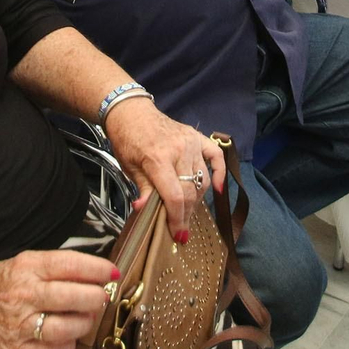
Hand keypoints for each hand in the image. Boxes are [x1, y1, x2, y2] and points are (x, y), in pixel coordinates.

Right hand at [0, 250, 117, 348]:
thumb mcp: (21, 262)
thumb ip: (54, 267)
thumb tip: (92, 273)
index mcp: (27, 268)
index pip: (70, 265)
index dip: (97, 269)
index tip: (111, 272)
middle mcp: (25, 295)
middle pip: (73, 296)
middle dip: (95, 297)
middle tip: (100, 297)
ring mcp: (21, 325)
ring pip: (67, 327)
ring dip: (84, 323)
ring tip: (85, 317)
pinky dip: (67, 345)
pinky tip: (66, 336)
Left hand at [103, 96, 226, 235]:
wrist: (131, 113)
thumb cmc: (127, 141)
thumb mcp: (129, 167)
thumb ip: (144, 189)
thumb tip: (144, 211)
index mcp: (158, 159)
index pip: (174, 196)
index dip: (177, 219)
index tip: (178, 235)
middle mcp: (179, 150)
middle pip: (191, 191)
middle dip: (187, 214)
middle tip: (181, 228)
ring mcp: (191, 142)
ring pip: (203, 179)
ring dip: (197, 199)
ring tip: (188, 210)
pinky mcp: (197, 137)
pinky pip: (216, 156)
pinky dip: (220, 172)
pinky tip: (219, 188)